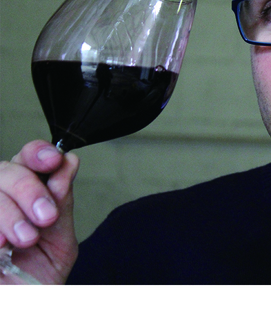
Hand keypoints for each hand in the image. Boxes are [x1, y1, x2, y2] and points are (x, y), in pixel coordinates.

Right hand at [0, 140, 78, 283]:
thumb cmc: (36, 281)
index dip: (39, 152)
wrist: (20, 312)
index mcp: (25, 195)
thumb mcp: (59, 242)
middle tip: (46, 216)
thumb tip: (69, 162)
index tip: (55, 160)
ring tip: (26, 239)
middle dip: (30, 189)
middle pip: (6, 169)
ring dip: (9, 212)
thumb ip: (62, 203)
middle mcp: (0, 199)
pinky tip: (0, 246)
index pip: (28, 157)